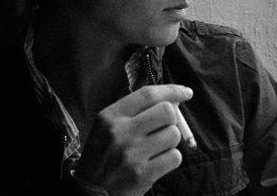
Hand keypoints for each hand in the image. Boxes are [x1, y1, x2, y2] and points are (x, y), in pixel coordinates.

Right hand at [74, 85, 192, 195]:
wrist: (90, 192)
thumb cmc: (104, 155)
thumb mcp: (108, 127)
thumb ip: (136, 111)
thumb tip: (174, 101)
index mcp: (110, 116)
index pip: (148, 95)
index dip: (172, 91)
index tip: (186, 92)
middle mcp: (121, 132)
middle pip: (167, 112)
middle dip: (172, 118)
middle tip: (164, 128)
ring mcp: (132, 154)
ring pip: (174, 135)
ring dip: (170, 141)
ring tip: (155, 148)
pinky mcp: (143, 174)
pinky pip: (174, 157)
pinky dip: (171, 159)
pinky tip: (156, 162)